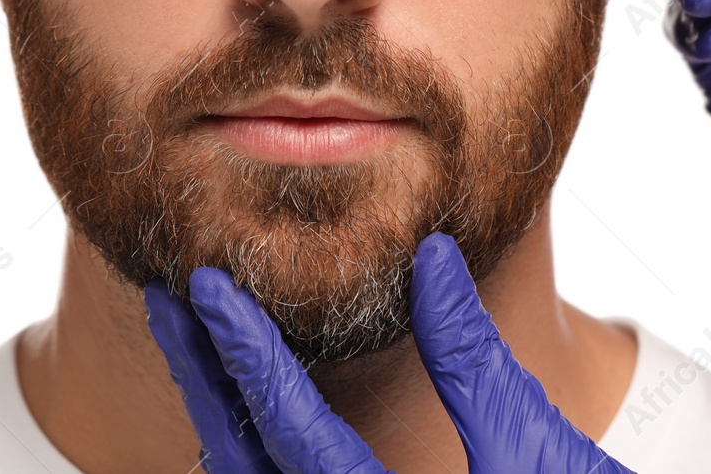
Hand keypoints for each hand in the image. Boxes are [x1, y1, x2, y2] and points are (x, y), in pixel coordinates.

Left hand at [144, 232, 637, 472]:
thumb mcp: (538, 455)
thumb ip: (475, 362)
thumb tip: (431, 258)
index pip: (293, 437)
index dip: (246, 354)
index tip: (203, 285)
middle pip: (243, 472)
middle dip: (205, 379)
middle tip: (172, 299)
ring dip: (220, 417)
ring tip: (199, 341)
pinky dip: (252, 460)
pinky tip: (247, 413)